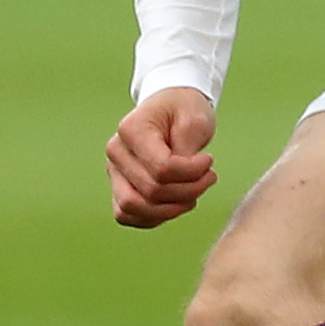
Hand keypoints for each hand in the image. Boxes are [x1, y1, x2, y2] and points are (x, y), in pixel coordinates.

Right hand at [106, 87, 218, 225]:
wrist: (172, 108)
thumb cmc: (183, 110)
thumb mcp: (194, 120)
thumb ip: (187, 151)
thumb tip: (183, 182)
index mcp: (131, 130)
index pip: (161, 168)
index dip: (191, 173)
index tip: (209, 161)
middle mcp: (116, 152)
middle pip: (151, 191)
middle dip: (189, 191)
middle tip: (209, 177)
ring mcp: (115, 172)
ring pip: (135, 208)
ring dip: (172, 209)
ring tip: (194, 193)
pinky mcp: (119, 187)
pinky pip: (128, 215)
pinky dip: (154, 217)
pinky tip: (178, 203)